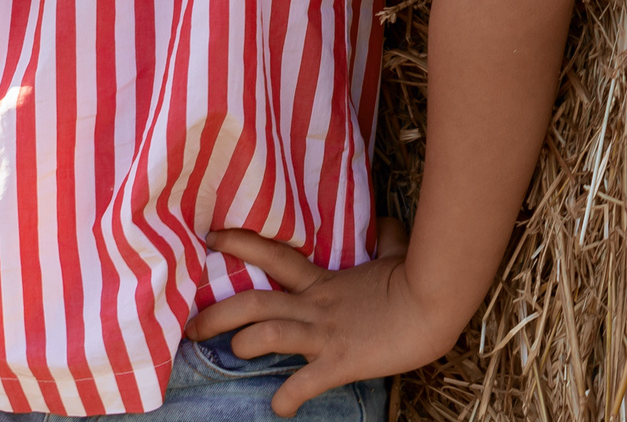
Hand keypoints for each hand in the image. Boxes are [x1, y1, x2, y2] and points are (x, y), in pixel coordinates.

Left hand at [188, 221, 463, 416]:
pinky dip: (290, 396)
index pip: (274, 254)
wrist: (436, 301)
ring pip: (271, 332)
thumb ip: (386, 239)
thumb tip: (388, 222)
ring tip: (231, 353)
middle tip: (190, 325)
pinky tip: (279, 407)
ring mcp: (327, 332)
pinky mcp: (343, 360)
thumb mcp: (396, 254)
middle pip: (255, 301)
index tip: (209, 237)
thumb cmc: (418, 278)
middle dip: (218, 313)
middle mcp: (317, 305)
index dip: (240, 243)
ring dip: (246, 344)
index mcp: (325, 281)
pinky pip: (308, 380)